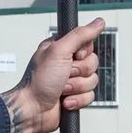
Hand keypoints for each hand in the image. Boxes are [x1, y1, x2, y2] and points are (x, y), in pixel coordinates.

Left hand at [3, 17, 103, 132]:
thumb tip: (98, 22)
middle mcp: (67, 63)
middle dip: (79, 73)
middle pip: (93, 63)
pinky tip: (64, 101)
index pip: (87, 44)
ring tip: (61, 90)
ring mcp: (71, 81)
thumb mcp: (59, 51)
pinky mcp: (75, 96)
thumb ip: (80, 35)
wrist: (32, 110)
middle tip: (64, 75)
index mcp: (62, 49)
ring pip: (93, 81)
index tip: (72, 57)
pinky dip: (78, 100)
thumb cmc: (39, 80)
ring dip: (77, 88)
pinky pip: (90, 96)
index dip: (83, 53)